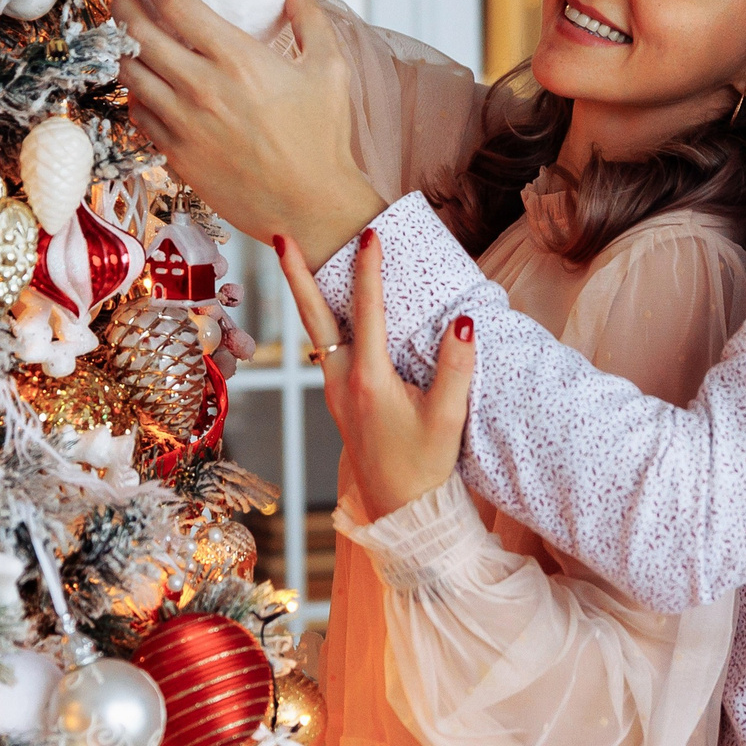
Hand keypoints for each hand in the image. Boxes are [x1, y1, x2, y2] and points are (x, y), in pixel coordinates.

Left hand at [113, 0, 385, 265]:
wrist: (311, 206)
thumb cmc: (323, 138)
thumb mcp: (330, 69)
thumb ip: (310, 18)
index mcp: (237, 59)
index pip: (176, 4)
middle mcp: (201, 87)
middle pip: (138, 32)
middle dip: (121, 0)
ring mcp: (183, 123)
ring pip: (129, 73)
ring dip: (120, 46)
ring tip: (122, 30)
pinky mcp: (175, 154)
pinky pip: (138, 114)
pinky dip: (134, 92)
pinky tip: (140, 82)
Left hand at [278, 229, 475, 523]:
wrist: (402, 512)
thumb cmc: (427, 466)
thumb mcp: (449, 418)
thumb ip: (457, 368)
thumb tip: (463, 322)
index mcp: (369, 380)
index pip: (367, 311)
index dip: (368, 270)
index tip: (369, 234)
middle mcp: (342, 381)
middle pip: (314, 316)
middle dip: (298, 274)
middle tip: (281, 236)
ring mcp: (335, 392)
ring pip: (315, 332)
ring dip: (306, 295)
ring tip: (297, 259)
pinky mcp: (338, 401)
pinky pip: (325, 349)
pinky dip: (322, 320)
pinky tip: (328, 310)